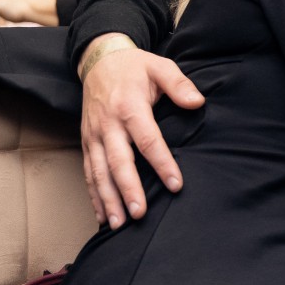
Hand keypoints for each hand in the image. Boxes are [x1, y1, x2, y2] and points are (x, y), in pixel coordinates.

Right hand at [78, 34, 202, 227]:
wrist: (99, 61)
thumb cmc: (135, 67)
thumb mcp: (160, 66)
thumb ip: (179, 84)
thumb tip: (198, 102)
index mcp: (129, 107)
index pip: (147, 140)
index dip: (162, 163)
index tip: (175, 185)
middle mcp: (108, 125)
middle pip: (118, 162)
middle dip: (128, 190)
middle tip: (140, 214)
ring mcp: (94, 136)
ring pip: (99, 172)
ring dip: (108, 199)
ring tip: (119, 224)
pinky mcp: (86, 142)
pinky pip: (88, 172)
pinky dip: (94, 196)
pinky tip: (102, 216)